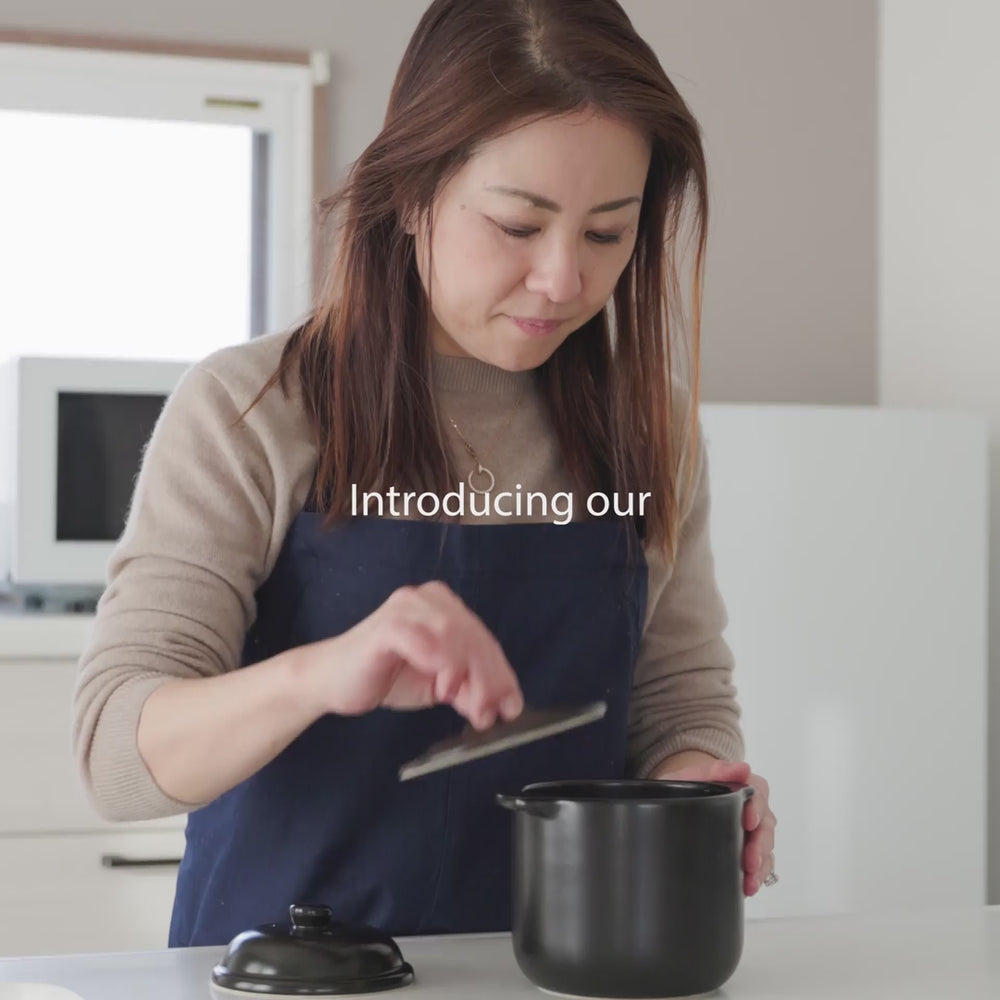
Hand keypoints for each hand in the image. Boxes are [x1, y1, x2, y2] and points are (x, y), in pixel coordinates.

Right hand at [301, 580, 523, 729]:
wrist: (330, 681)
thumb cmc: (382, 677)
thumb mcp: (436, 685)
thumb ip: (467, 689)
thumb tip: (502, 706)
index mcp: (442, 605)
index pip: (482, 638)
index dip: (501, 673)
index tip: (512, 705)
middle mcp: (427, 598)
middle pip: (473, 636)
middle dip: (489, 679)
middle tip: (492, 712)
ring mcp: (406, 608)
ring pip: (455, 636)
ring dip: (469, 675)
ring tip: (467, 705)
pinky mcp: (389, 626)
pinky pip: (424, 641)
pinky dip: (441, 664)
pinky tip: (443, 687)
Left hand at [653, 754, 776, 895]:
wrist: (677, 799)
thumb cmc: (687, 785)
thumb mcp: (693, 774)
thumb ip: (715, 769)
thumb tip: (742, 768)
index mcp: (745, 786)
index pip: (759, 794)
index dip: (757, 808)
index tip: (749, 821)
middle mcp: (754, 809)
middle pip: (766, 826)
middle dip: (760, 846)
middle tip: (750, 861)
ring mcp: (752, 831)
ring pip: (766, 848)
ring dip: (761, 866)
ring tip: (750, 881)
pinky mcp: (747, 850)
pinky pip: (760, 864)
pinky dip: (757, 876)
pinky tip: (748, 886)